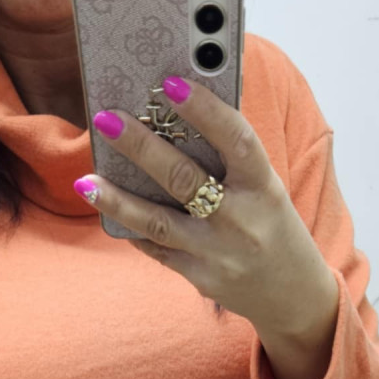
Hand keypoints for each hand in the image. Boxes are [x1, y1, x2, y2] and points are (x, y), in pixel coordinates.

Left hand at [74, 75, 336, 341]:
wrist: (292, 295)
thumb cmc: (272, 226)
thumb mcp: (266, 190)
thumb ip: (231, 161)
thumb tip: (178, 118)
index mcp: (265, 188)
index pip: (236, 141)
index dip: (205, 111)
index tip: (171, 83)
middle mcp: (242, 222)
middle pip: (184, 180)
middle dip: (141, 148)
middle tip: (107, 120)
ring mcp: (218, 254)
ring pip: (159, 222)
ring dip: (119, 199)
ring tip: (86, 180)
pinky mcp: (200, 278)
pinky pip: (158, 249)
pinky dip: (132, 227)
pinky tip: (108, 208)